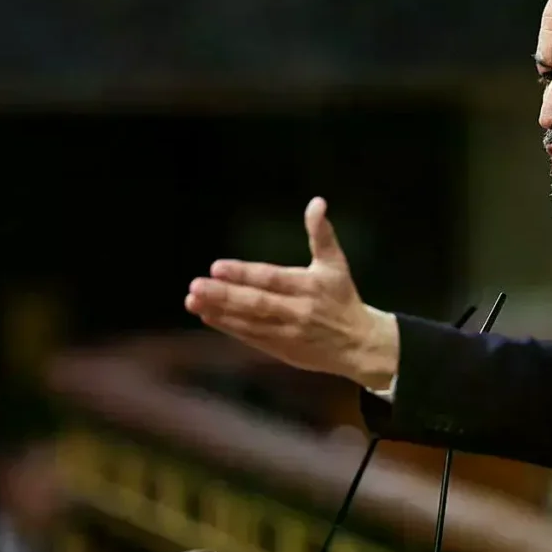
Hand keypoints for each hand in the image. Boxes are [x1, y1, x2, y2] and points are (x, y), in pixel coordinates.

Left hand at [184, 197, 397, 386]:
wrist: (359, 344)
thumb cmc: (342, 297)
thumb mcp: (335, 264)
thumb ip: (321, 233)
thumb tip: (317, 202)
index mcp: (309, 286)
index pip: (272, 278)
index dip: (244, 273)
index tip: (217, 266)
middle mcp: (298, 311)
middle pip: (256, 302)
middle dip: (224, 295)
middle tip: (195, 285)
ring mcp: (288, 333)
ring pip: (249, 322)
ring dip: (219, 311)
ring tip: (192, 301)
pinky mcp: (281, 349)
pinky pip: (251, 337)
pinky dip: (228, 327)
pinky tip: (208, 315)